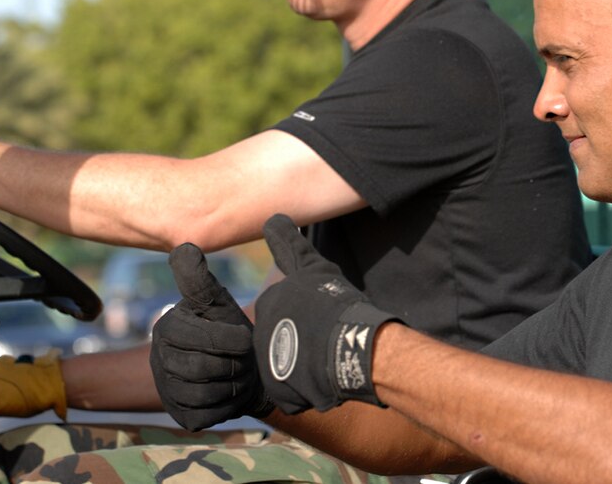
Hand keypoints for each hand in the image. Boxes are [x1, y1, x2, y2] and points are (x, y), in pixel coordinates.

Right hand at [150, 243, 273, 430]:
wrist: (247, 369)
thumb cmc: (233, 329)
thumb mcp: (219, 302)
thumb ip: (200, 279)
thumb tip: (184, 247)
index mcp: (167, 326)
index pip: (202, 338)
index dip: (231, 340)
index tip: (246, 338)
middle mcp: (159, 358)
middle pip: (202, 369)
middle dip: (233, 364)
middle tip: (243, 359)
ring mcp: (166, 388)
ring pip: (204, 394)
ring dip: (231, 385)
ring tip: (238, 374)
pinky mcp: (179, 415)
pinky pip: (205, 415)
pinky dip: (225, 406)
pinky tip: (229, 393)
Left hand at [253, 214, 400, 413]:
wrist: (351, 348)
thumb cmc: (335, 304)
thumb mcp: (313, 268)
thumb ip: (290, 245)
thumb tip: (273, 218)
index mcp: (269, 304)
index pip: (281, 307)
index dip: (303, 310)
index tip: (319, 314)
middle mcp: (260, 335)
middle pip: (281, 335)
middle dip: (301, 336)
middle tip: (325, 335)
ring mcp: (268, 366)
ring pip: (287, 364)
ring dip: (305, 361)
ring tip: (328, 356)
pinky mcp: (279, 393)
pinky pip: (293, 390)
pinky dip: (307, 386)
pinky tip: (324, 377)